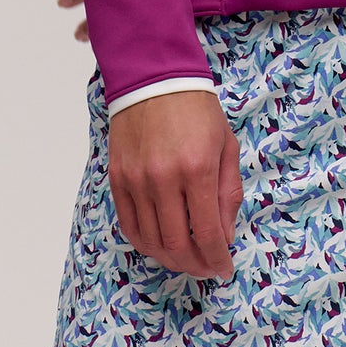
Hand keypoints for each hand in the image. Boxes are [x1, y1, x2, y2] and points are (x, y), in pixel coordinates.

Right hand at [56, 0, 241, 280]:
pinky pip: (129, 225)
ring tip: (185, 260)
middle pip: (176, 245)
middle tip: (205, 268)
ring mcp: (137, 180)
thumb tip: (224, 236)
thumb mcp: (226, 145)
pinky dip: (145, 243)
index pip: (206, 233)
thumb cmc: (198, 110)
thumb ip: (227, 193)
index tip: (223, 269)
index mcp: (197, 168)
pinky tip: (159, 245)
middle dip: (195, 265)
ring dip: (170, 259)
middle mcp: (164, 179)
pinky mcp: (117, 178)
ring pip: (151, 240)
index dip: (216, 260)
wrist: (155, 78)